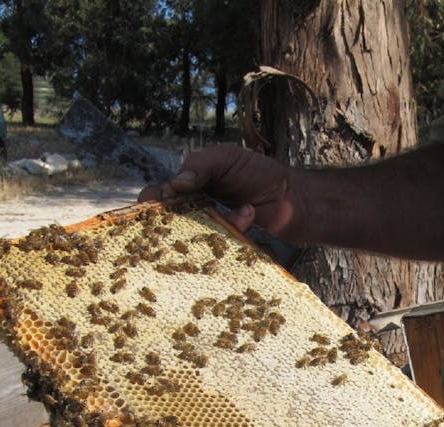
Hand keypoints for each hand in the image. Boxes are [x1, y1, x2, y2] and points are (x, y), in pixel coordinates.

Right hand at [138, 145, 300, 237]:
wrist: (292, 196)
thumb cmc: (257, 173)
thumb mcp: (226, 158)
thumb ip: (200, 164)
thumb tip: (176, 183)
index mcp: (186, 190)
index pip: (156, 198)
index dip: (151, 202)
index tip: (157, 202)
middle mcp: (193, 215)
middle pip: (167, 227)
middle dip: (174, 223)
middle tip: (190, 215)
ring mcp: (210, 235)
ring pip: (193, 242)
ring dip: (211, 225)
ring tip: (240, 207)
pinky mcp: (228, 249)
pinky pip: (219, 250)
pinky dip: (235, 228)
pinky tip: (250, 213)